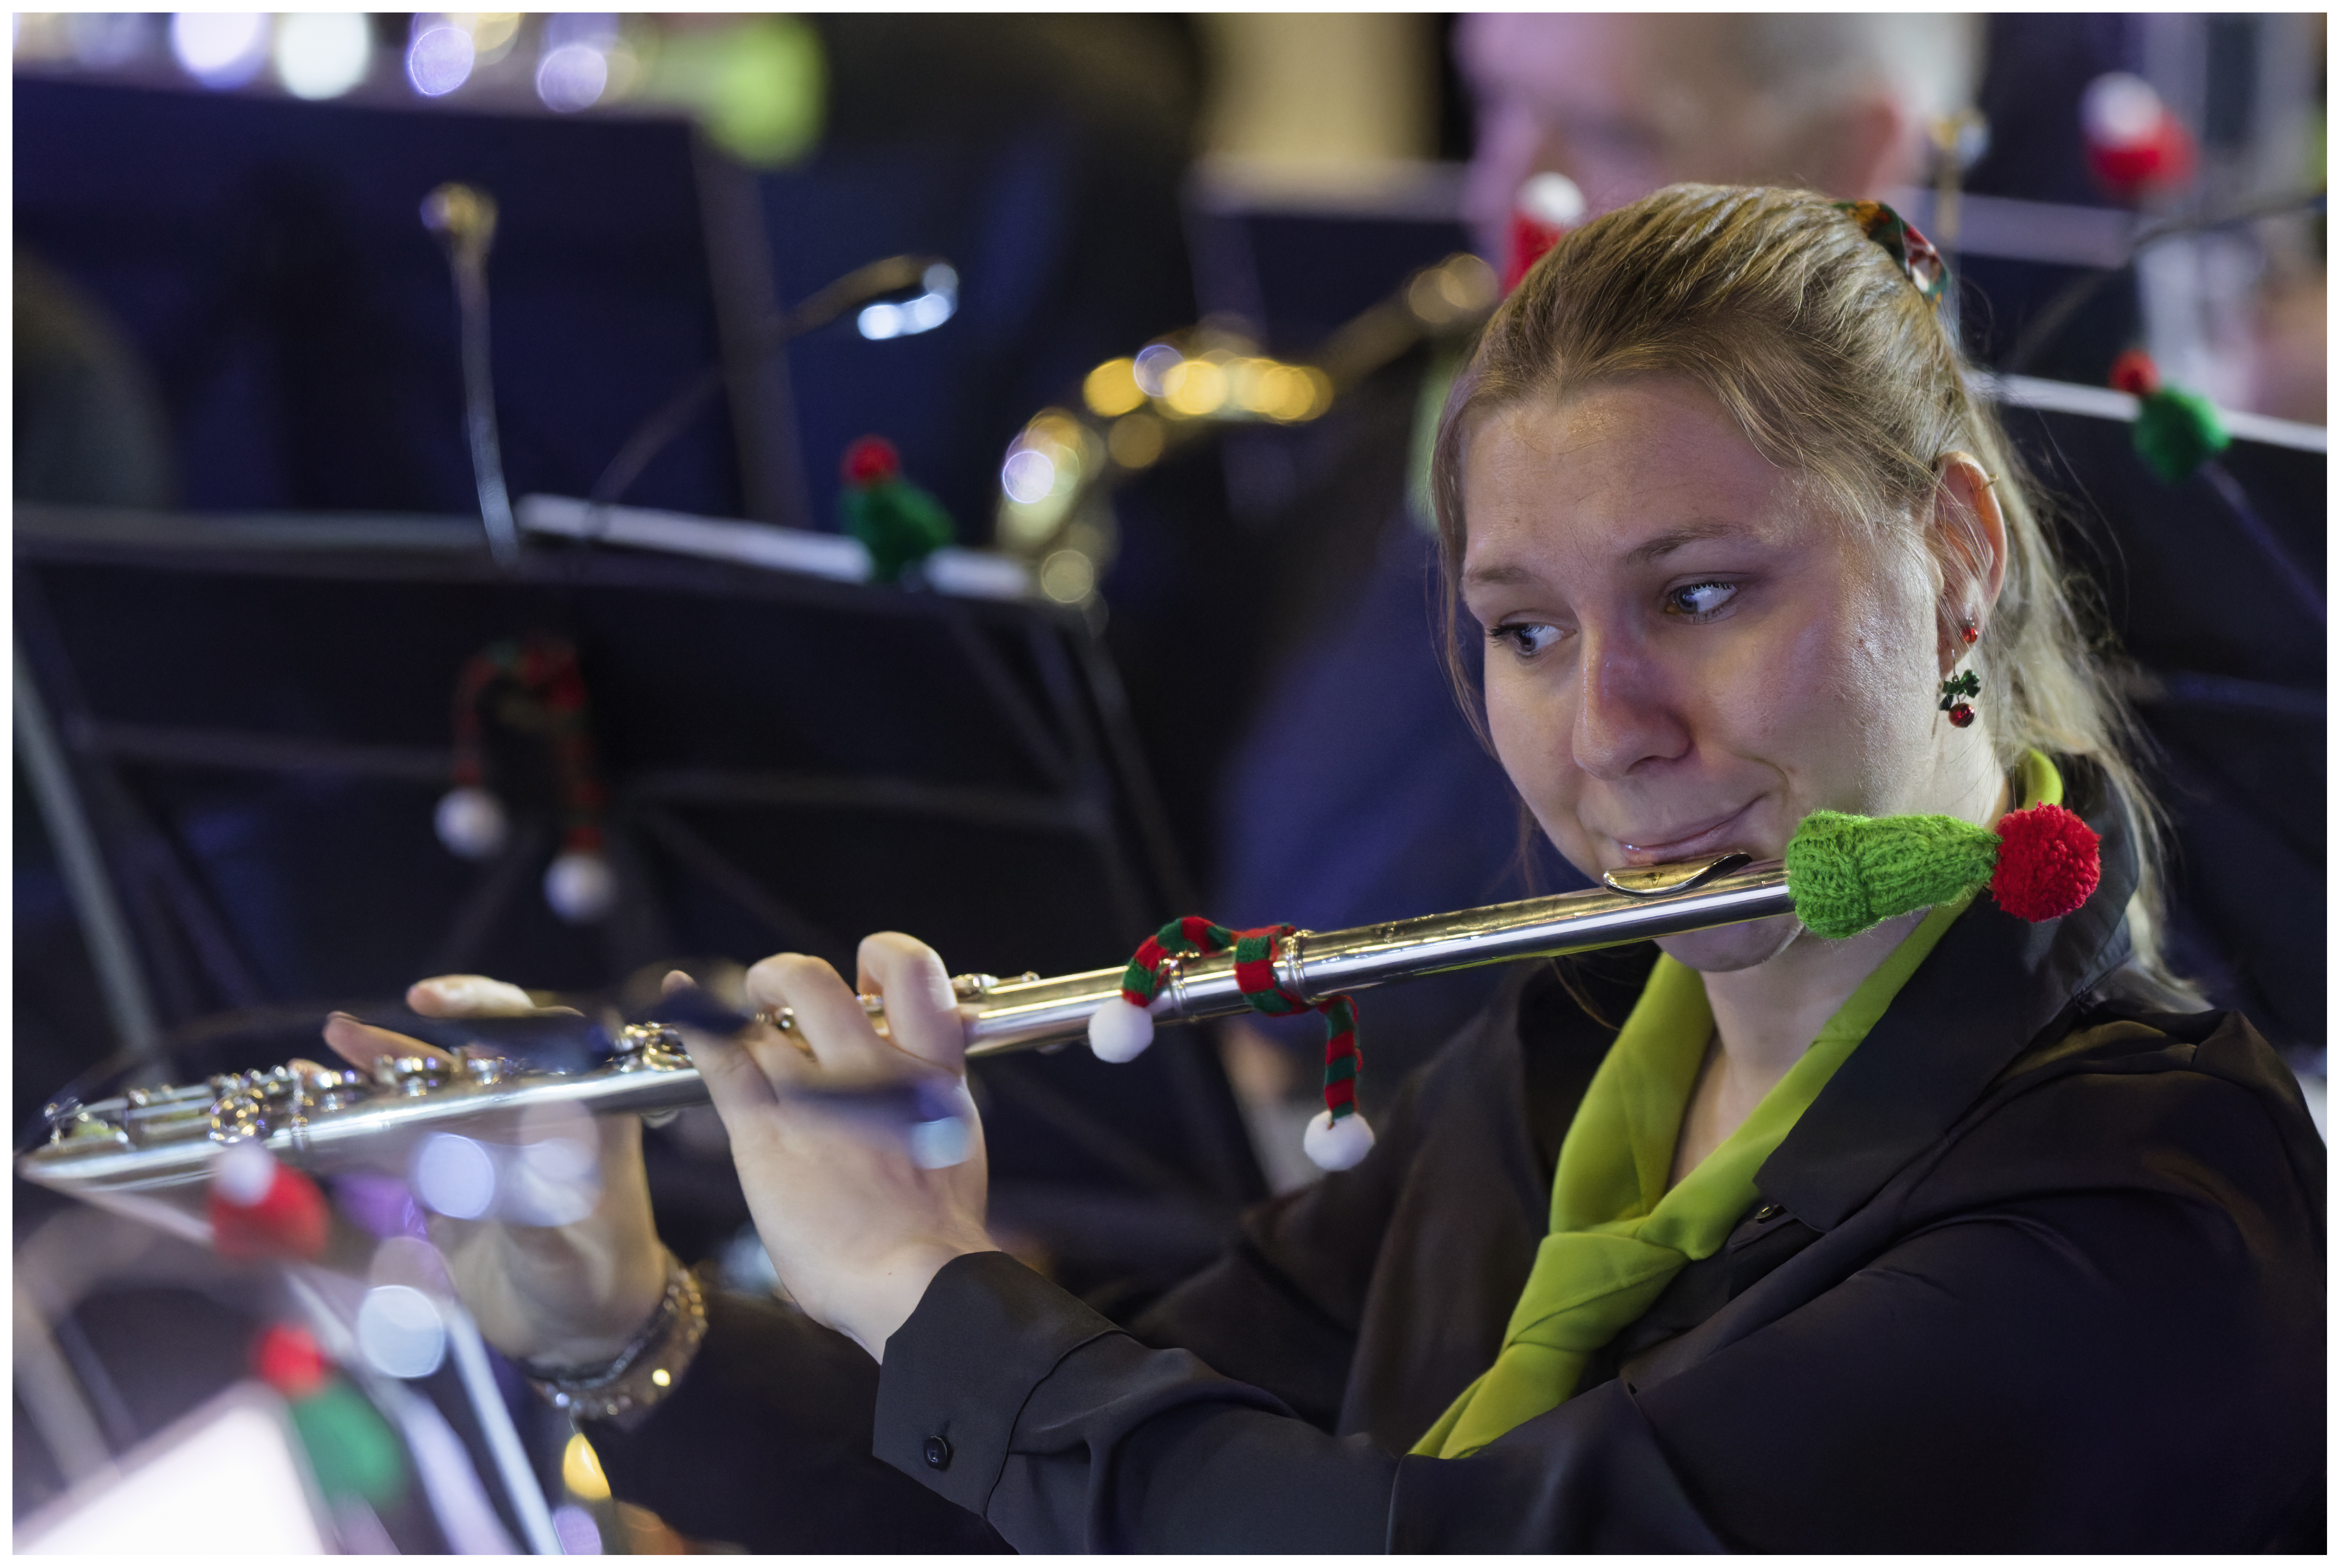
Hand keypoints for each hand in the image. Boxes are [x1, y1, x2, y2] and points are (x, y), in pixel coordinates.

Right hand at [312, 975, 667, 1368]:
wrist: (584, 1330)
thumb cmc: (596, 1282)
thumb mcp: (568, 1252)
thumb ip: (530, 1217)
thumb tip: (488, 1174)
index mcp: (581, 1108)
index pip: (539, 1032)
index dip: (487, 1008)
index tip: (432, 1007)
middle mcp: (530, 1113)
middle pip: (463, 1060)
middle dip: (402, 1047)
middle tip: (342, 1032)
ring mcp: (485, 1144)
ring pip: (423, 1098)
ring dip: (369, 1079)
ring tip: (311, 1065)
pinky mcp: (450, 1181)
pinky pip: (400, 1146)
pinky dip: (358, 1130)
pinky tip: (312, 1113)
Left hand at [685, 933, 994, 1360]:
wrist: (917, 1285)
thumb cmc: (933, 1240)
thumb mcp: (951, 1151)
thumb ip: (918, 1112)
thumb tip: (898, 1103)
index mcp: (930, 1072)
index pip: (911, 973)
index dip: (881, 962)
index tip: (862, 983)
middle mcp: (871, 1067)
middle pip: (817, 981)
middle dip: (787, 977)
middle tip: (776, 996)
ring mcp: (815, 1094)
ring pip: (763, 1014)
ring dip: (741, 1004)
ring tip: (732, 1013)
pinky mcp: (766, 1131)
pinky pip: (722, 1056)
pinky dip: (693, 1021)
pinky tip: (676, 1000)